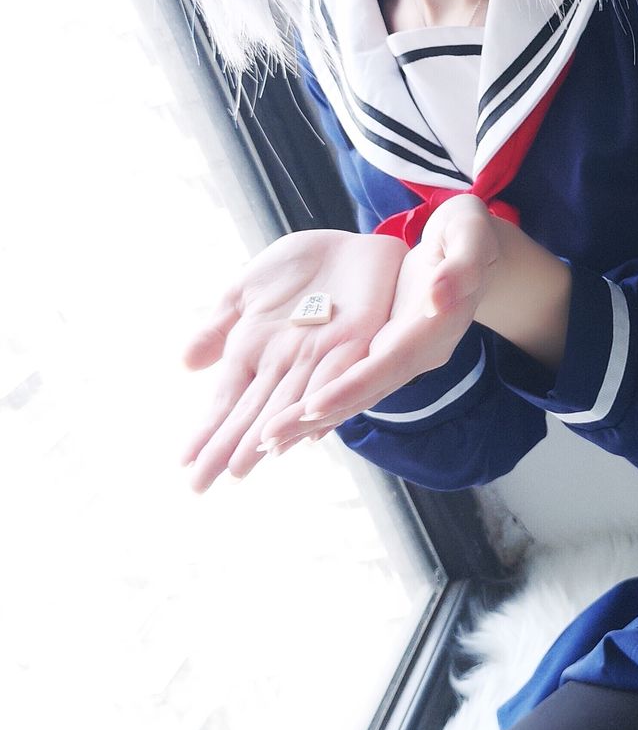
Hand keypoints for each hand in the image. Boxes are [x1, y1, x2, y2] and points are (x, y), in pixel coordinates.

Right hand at [179, 229, 407, 491]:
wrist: (350, 245)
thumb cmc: (298, 270)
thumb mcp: (247, 292)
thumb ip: (221, 327)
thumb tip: (185, 365)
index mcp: (260, 354)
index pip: (230, 401)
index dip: (210, 431)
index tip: (184, 464)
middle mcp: (291, 366)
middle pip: (259, 414)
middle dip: (234, 447)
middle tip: (205, 484)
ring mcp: (326, 358)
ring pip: (299, 403)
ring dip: (279, 429)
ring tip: (254, 456)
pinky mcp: (361, 342)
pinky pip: (347, 374)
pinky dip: (329, 395)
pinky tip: (311, 416)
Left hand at [241, 195, 502, 462]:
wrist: (473, 247)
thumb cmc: (469, 234)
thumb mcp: (471, 236)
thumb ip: (461, 267)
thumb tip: (438, 298)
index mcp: (437, 327)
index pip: (390, 364)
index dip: (353, 386)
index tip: (312, 406)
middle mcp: (420, 352)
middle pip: (365, 390)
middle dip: (317, 416)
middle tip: (268, 440)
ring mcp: (404, 355)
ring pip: (355, 393)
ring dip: (312, 419)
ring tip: (266, 441)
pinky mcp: (389, 351)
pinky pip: (353, 382)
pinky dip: (323, 402)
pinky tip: (289, 418)